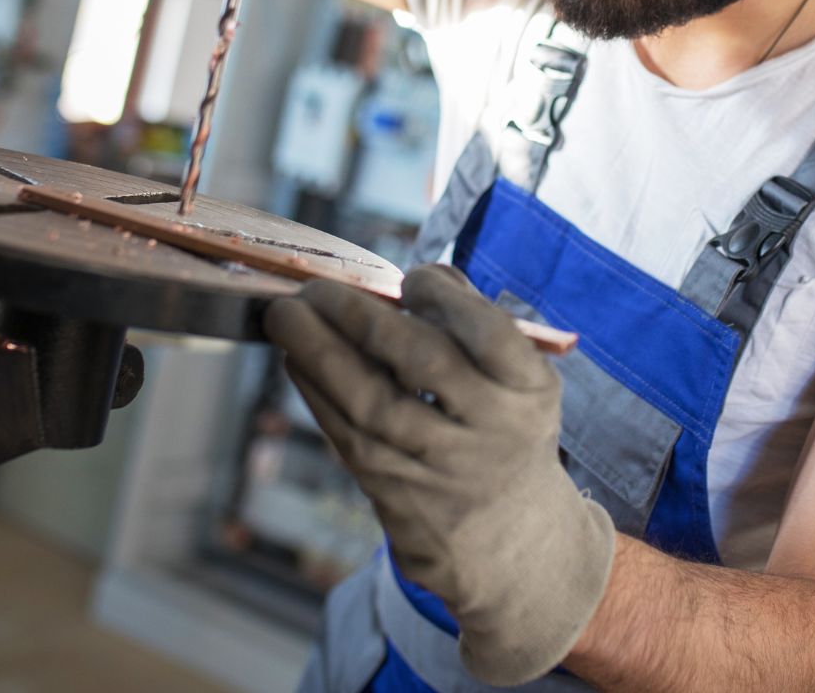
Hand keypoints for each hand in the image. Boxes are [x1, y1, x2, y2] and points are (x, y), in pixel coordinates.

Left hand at [264, 266, 615, 685]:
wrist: (507, 538)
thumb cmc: (504, 429)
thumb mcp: (519, 381)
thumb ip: (476, 324)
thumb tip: (417, 277)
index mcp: (528, 393)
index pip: (488, 334)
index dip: (443, 299)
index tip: (412, 279)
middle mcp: (490, 432)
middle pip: (423, 363)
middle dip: (361, 315)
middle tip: (319, 287)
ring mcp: (439, 469)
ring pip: (371, 403)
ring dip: (318, 352)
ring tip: (285, 314)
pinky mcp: (395, 495)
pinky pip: (346, 434)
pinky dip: (314, 390)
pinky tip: (295, 357)